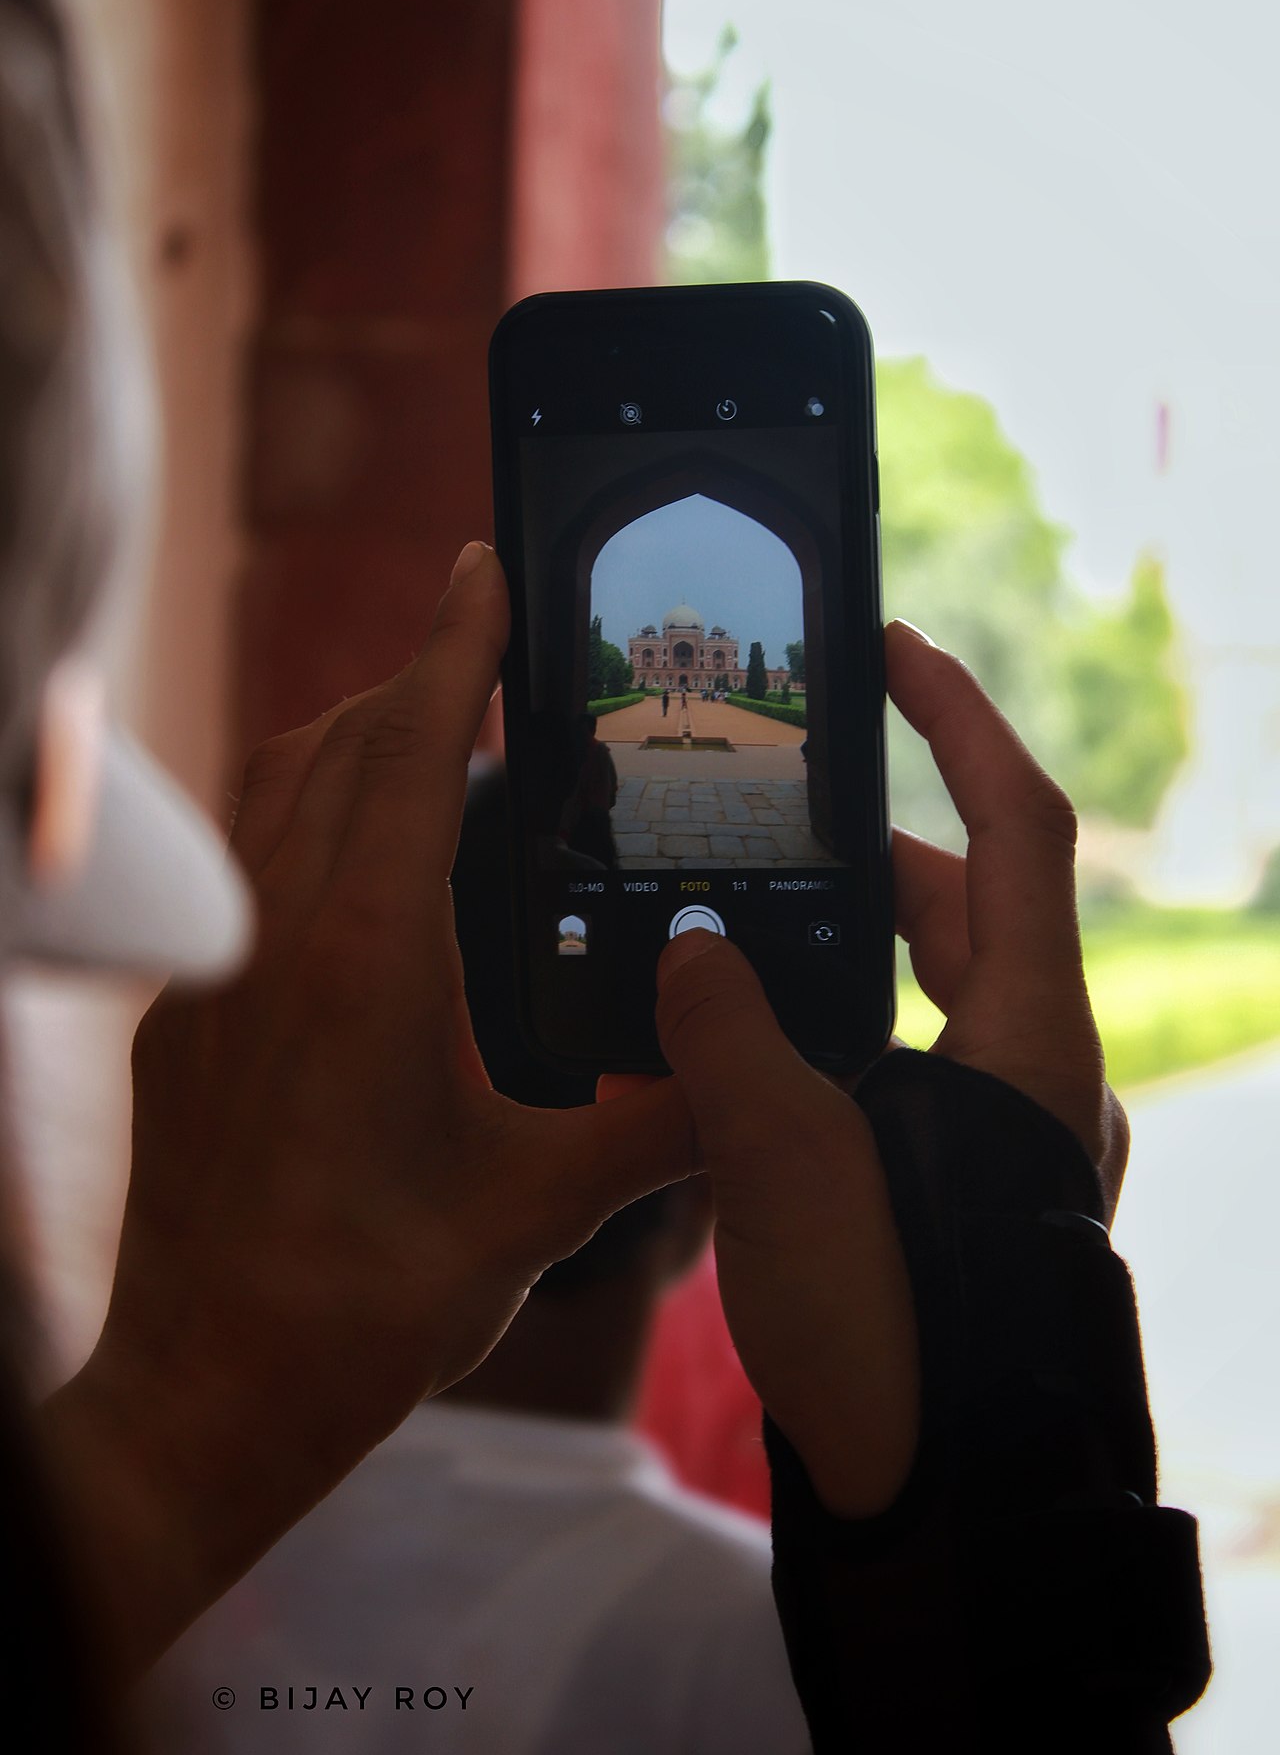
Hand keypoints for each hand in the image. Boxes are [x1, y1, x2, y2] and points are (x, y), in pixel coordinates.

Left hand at [46, 543, 691, 1672]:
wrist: (209, 1388)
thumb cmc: (362, 1303)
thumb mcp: (533, 1214)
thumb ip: (655, 1128)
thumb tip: (749, 1072)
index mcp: (370, 960)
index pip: (414, 751)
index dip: (458, 647)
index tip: (488, 567)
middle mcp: (284, 937)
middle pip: (340, 743)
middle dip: (417, 677)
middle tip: (493, 655)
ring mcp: (227, 968)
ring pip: (281, 789)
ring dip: (358, 736)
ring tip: (441, 735)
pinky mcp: (197, 1010)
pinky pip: (252, 854)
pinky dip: (313, 807)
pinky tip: (369, 859)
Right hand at [641, 620, 1127, 1518]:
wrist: (945, 1505)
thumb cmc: (897, 1335)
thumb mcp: (792, 1165)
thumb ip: (727, 1037)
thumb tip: (687, 953)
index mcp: (1030, 1035)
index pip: (1016, 828)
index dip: (960, 721)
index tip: (895, 652)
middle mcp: (1039, 1067)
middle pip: (971, 903)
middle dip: (872, 845)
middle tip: (768, 815)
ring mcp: (1011, 1129)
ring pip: (935, 987)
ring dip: (847, 943)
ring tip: (735, 923)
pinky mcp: (968, 1182)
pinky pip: (910, 1059)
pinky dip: (841, 1027)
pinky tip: (746, 1050)